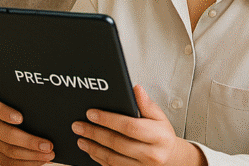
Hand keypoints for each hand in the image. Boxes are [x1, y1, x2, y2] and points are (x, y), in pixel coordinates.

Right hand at [0, 96, 55, 165]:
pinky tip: (40, 160)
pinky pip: (8, 163)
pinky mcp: (0, 154)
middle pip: (2, 132)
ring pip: (8, 151)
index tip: (20, 118)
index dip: (5, 112)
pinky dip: (26, 163)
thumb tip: (51, 105)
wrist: (33, 122)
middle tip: (48, 145)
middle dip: (27, 141)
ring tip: (49, 155)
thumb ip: (35, 103)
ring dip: (30, 155)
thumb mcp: (33, 102)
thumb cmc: (32, 109)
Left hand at [73, 85, 202, 165]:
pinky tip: (90, 150)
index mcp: (158, 136)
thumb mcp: (159, 117)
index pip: (130, 127)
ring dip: (94, 148)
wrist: (171, 158)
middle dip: (94, 133)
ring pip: (113, 159)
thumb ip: (146, 103)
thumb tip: (136, 89)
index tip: (91, 113)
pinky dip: (99, 159)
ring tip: (80, 138)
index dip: (108, 120)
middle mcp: (152, 154)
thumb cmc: (161, 135)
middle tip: (78, 125)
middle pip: (118, 143)